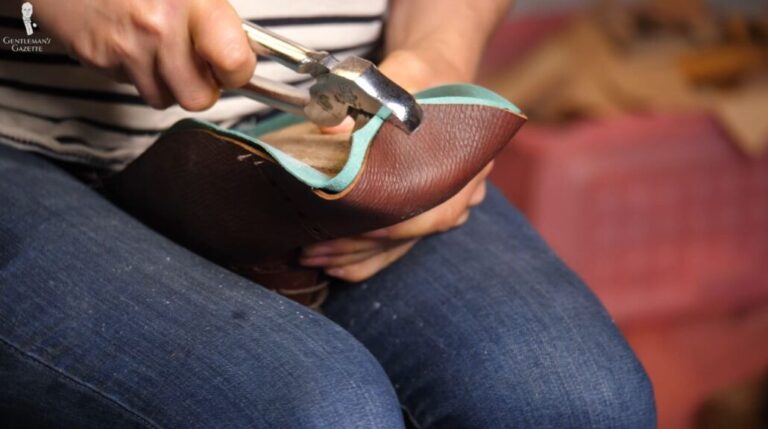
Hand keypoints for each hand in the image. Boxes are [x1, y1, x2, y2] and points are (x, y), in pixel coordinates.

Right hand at [34, 0, 254, 109]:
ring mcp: (127, 45)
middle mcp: (160, 25)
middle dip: (200, 87)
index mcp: (190, 0)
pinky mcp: (98, 58)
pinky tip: (131, 42)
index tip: (235, 66)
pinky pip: (131, 85)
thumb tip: (245, 49)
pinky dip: (134, 71)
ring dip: (167, 82)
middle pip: (198, 97)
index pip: (235, 61)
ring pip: (164, 99)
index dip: (238, 71)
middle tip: (196, 64)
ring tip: (159, 49)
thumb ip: (215, 16)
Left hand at [300, 50, 492, 282]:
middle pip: (412, 232)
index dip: (389, 223)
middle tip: (314, 251)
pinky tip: (336, 264)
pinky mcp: (426, 208)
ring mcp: (446, 202)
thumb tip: (330, 128)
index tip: (346, 228)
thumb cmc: (422, 74)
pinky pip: (401, 244)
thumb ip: (366, 98)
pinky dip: (369, 256)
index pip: (430, 206)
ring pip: (404, 243)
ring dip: (359, 256)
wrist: (439, 73)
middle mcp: (462, 188)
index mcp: (465, 158)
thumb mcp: (397, 76)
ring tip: (314, 258)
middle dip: (361, 247)